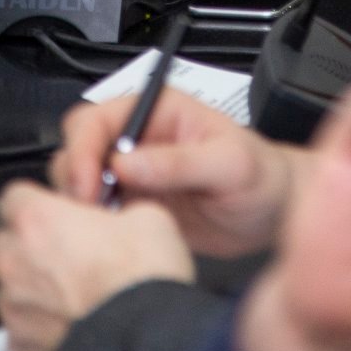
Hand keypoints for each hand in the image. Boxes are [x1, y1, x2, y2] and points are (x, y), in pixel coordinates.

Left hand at [0, 181, 193, 350]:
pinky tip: (73, 320)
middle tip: (77, 251)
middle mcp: (15, 262)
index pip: (15, 196)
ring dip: (36, 285)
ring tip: (79, 291)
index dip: (44, 202)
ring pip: (13, 285)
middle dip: (37, 243)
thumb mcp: (148, 215)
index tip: (63, 211)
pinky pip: (22, 327)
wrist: (147, 341)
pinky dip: (40, 324)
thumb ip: (117, 210)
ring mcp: (15, 307)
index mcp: (37, 220)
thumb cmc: (143, 282)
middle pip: (10, 241)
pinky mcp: (24, 346)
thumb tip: (122, 217)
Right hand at [49, 87, 309, 257]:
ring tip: (103, 227)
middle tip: (90, 211)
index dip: (84, 149)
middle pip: (78, 148)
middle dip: (75, 178)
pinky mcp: (133, 207)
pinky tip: (113, 239)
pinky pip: (98, 214)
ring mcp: (133, 174)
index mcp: (157, 111)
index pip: (97, 118)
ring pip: (80, 182)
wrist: (275, 214)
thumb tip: (126, 162)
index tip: (89, 184)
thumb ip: (180, 162)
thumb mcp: (230, 164)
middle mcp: (138, 139)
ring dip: (81, 204)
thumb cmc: (262, 176)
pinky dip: (94, 226)